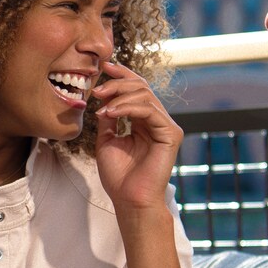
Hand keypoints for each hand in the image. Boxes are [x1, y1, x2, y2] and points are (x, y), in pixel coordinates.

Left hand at [92, 60, 181, 212]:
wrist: (129, 200)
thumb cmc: (119, 177)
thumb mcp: (107, 141)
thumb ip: (108, 119)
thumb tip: (103, 99)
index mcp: (144, 122)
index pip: (137, 90)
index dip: (121, 75)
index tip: (103, 67)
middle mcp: (158, 121)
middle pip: (141, 87)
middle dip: (117, 84)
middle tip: (96, 89)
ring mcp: (166, 127)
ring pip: (145, 95)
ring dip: (119, 97)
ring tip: (101, 108)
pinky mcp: (171, 134)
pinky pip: (150, 111)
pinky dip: (128, 108)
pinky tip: (111, 114)